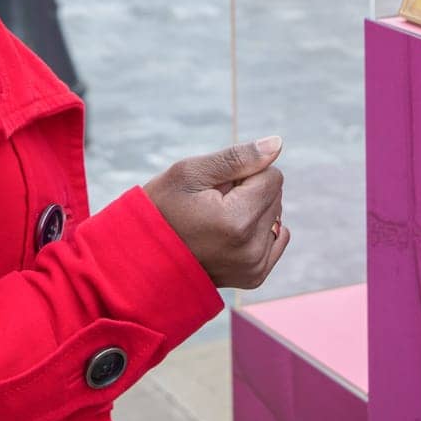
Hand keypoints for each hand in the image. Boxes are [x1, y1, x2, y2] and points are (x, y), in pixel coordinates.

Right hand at [142, 136, 289, 289]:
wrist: (142, 256)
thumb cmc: (161, 208)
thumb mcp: (190, 173)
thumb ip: (238, 157)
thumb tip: (277, 143)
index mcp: (238, 221)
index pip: (272, 176)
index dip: (242, 174)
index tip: (215, 188)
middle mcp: (251, 249)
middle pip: (275, 196)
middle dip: (248, 192)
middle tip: (211, 206)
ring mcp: (254, 267)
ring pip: (275, 216)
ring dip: (252, 211)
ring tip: (216, 222)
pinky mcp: (255, 276)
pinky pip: (277, 238)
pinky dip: (258, 231)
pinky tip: (229, 235)